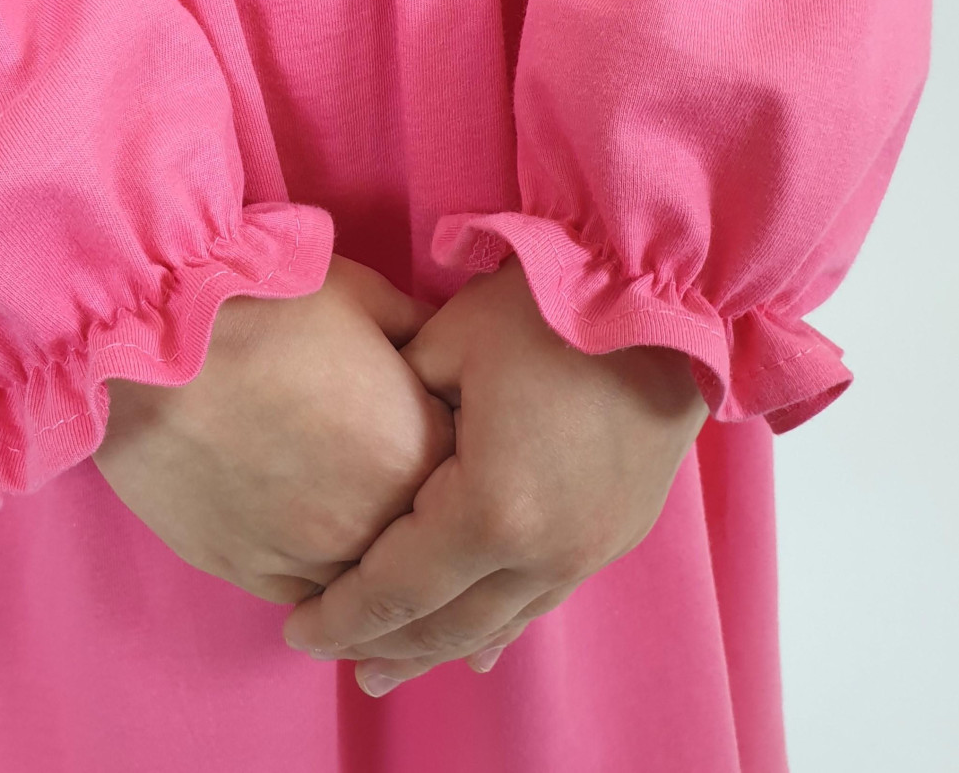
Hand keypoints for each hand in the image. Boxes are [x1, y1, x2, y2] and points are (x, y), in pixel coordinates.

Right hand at [93, 253, 455, 603]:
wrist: (149, 337)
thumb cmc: (261, 302)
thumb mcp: (363, 297)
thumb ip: (420, 336)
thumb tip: (444, 358)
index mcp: (417, 448)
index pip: (475, 475)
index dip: (464, 453)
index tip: (443, 433)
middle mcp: (376, 520)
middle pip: (428, 542)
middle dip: (425, 512)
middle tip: (399, 476)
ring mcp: (308, 555)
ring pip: (370, 587)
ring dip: (375, 559)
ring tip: (360, 517)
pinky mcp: (245, 571)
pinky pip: (307, 601)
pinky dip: (321, 582)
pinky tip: (317, 549)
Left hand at [281, 256, 709, 692]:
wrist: (662, 295)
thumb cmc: (548, 307)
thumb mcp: (448, 342)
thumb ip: (399, 407)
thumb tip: (373, 438)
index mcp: (491, 511)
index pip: (398, 588)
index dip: (342, 615)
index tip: (296, 628)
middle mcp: (544, 551)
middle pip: (446, 624)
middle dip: (384, 644)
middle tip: (335, 657)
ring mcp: (589, 548)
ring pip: (498, 622)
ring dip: (441, 646)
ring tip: (391, 664)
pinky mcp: (617, 532)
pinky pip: (544, 597)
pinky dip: (501, 622)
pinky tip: (483, 643)